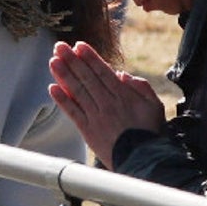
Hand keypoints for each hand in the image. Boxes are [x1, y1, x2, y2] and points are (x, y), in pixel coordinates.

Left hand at [46, 39, 164, 161]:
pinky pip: (72, 112)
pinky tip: (52, 88)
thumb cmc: (150, 132)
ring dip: (64, 75)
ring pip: (77, 91)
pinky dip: (62, 100)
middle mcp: (107, 103)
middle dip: (72, 60)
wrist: (143, 160)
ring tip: (53, 61)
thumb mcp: (154, 105)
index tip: (78, 45)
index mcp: (123, 95)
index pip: (102, 71)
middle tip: (59, 46)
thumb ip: (140, 87)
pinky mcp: (88, 130)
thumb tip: (121, 74)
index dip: (89, 57)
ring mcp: (96, 116)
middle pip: (86, 78)